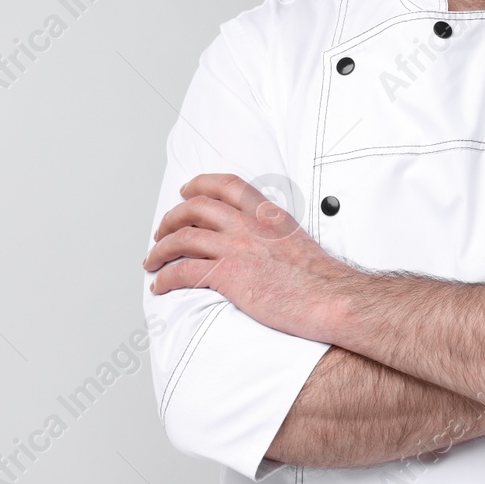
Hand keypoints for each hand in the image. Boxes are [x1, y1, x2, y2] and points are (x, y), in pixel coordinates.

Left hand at [144, 173, 346, 341]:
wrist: (332, 299)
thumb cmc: (321, 280)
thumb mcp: (298, 241)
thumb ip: (276, 235)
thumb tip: (264, 246)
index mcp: (268, 214)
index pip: (229, 185)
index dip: (201, 184)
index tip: (186, 190)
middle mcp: (249, 224)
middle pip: (197, 208)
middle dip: (171, 218)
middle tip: (161, 232)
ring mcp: (237, 247)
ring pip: (183, 237)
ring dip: (160, 249)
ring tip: (152, 261)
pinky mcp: (229, 274)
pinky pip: (184, 271)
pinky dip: (166, 278)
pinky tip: (161, 285)